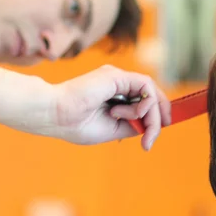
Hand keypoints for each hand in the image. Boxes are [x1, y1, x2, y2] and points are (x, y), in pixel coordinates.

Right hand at [51, 65, 170, 149]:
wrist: (57, 116)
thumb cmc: (76, 125)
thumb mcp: (113, 130)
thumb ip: (132, 126)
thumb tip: (151, 126)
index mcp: (114, 96)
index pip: (144, 102)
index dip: (155, 117)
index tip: (151, 139)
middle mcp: (118, 85)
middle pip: (150, 96)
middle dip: (158, 118)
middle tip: (151, 139)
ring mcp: (118, 79)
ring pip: (150, 92)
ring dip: (151, 115)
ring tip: (140, 131)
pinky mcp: (117, 76)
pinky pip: (145, 85)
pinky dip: (146, 103)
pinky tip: (136, 115)